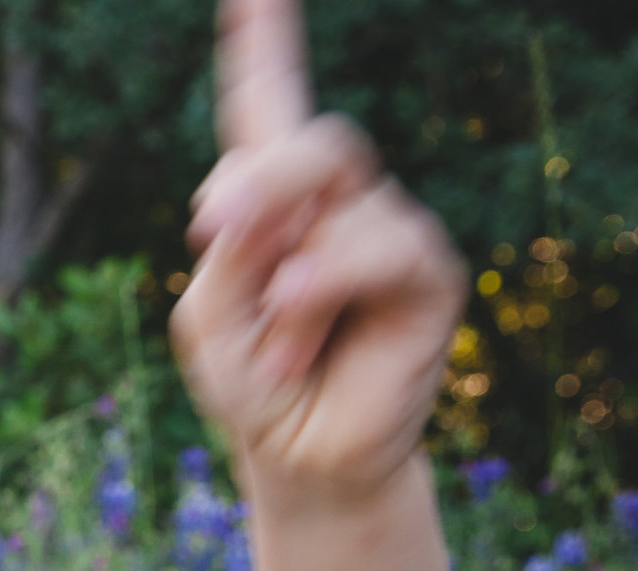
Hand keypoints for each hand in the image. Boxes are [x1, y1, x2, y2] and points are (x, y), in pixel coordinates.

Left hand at [171, 0, 467, 505]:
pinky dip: (326, 290)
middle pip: (309, 139)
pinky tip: (306, 337)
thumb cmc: (251, 384)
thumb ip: (232, 251)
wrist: (301, 459)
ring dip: (289, 275)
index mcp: (271, 200)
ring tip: (280, 343)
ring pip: (340, 191)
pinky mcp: (428, 272)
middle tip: (212, 227)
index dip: (264, 43)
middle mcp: (336, 202)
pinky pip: (380, 245)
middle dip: (260, 181)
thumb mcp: (210, 314)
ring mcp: (386, 231)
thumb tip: (288, 203)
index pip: (267, 105)